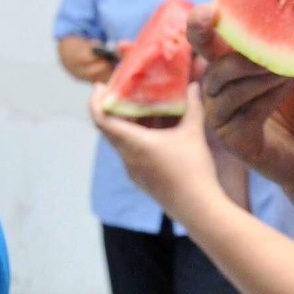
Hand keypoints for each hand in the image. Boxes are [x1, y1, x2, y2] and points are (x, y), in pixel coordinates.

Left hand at [90, 81, 225, 214]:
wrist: (198, 208)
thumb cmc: (192, 169)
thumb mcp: (194, 132)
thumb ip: (193, 106)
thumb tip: (193, 85)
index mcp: (133, 143)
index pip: (101, 119)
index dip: (95, 100)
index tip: (99, 85)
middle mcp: (127, 157)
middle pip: (111, 129)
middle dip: (116, 108)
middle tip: (127, 91)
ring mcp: (133, 171)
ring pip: (123, 142)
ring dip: (130, 124)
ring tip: (147, 108)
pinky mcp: (143, 180)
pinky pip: (132, 154)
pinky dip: (138, 138)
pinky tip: (158, 133)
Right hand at [190, 3, 293, 194]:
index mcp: (227, 57)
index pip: (209, 26)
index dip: (207, 13)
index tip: (214, 1)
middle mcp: (216, 80)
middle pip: (199, 45)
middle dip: (203, 27)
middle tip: (213, 14)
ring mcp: (217, 109)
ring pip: (222, 75)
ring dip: (255, 64)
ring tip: (287, 61)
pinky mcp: (227, 135)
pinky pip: (238, 106)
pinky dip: (264, 93)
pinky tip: (286, 86)